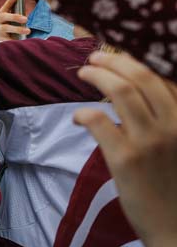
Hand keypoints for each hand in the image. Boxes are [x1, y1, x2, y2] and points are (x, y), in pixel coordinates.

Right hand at [0, 0, 29, 43]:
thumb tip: (27, 13)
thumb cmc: (10, 32)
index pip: (4, 7)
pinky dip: (14, 39)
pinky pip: (6, 39)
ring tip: (28, 31)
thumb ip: (17, 18)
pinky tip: (21, 41)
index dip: (9, 2)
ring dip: (17, 29)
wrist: (1, 45)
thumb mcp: (12, 23)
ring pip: (6, 28)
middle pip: (3, 16)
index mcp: (0, 16)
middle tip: (26, 19)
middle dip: (15, 17)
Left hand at [74, 52, 176, 246]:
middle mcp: (173, 126)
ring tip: (84, 74)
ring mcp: (149, 140)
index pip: (163, 79)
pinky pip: (98, 119)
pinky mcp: (125, 158)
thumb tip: (137, 97)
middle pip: (140, 76)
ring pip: (118, 90)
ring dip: (96, 76)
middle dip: (113, 61)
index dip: (136, 62)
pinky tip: (78, 116)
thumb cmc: (176, 190)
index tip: (118, 56)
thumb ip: (167, 122)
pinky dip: (84, 112)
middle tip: (94, 59)